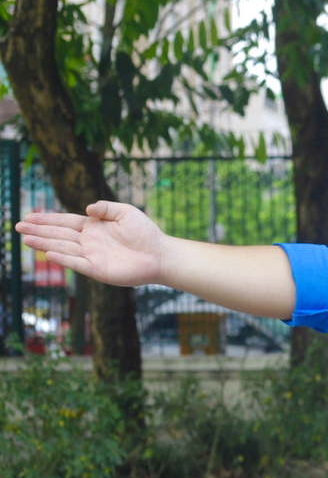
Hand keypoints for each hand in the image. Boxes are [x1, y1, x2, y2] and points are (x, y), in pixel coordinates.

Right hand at [16, 201, 167, 286]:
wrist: (160, 254)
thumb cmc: (145, 232)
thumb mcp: (125, 212)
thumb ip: (105, 208)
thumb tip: (86, 208)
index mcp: (94, 227)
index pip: (65, 222)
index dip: (47, 219)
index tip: (29, 216)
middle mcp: (89, 241)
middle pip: (58, 234)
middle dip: (38, 230)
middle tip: (18, 227)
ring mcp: (92, 256)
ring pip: (63, 248)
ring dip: (45, 244)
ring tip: (26, 239)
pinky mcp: (98, 269)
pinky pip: (77, 264)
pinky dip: (64, 259)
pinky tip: (49, 254)